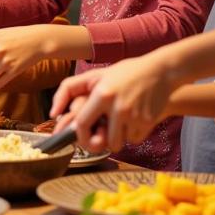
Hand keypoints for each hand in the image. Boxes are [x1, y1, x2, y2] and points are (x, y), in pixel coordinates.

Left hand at [49, 51, 174, 152]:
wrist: (160, 71)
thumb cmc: (125, 72)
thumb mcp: (97, 74)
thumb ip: (71, 89)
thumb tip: (54, 113)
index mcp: (102, 94)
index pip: (82, 123)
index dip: (79, 135)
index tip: (81, 137)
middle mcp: (118, 106)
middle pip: (103, 141)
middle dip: (101, 141)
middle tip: (103, 134)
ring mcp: (134, 115)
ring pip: (120, 143)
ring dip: (118, 137)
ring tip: (120, 121)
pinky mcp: (148, 122)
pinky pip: (134, 139)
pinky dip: (133, 134)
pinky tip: (134, 118)